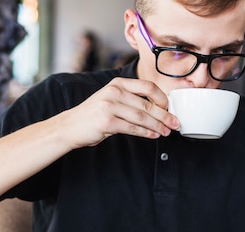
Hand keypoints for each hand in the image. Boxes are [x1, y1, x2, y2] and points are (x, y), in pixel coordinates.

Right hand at [57, 77, 180, 148]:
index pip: (147, 86)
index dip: (162, 98)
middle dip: (164, 115)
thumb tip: (156, 109)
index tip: (170, 108)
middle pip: (147, 104)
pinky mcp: (107, 122)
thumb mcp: (110, 99)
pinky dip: (146, 132)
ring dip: (157, 126)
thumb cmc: (93, 115)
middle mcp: (114, 92)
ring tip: (166, 132)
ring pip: (142, 117)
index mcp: (117, 83)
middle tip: (174, 123)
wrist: (70, 126)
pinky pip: (132, 128)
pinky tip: (153, 135)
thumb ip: (129, 99)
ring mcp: (110, 106)